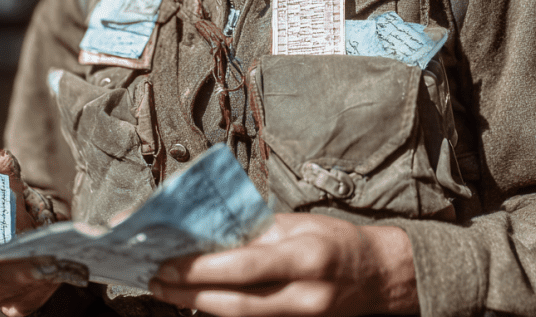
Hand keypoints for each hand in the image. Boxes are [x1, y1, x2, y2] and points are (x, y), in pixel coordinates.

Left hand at [149, 213, 418, 316]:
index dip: (201, 268)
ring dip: (199, 303)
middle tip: (156, 280)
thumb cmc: (336, 241)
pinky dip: (223, 309)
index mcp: (305, 257)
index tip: (167, 263)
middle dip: (189, 293)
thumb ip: (257, 234)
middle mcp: (303, 294)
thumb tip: (209, 236)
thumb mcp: (298, 226)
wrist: (379, 276)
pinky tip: (200, 298)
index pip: (244, 267)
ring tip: (168, 290)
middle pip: (235, 303)